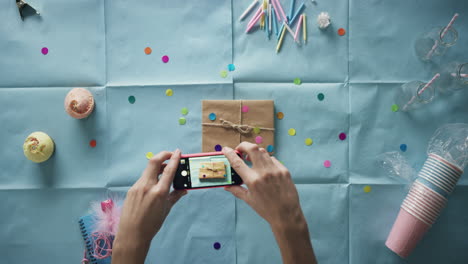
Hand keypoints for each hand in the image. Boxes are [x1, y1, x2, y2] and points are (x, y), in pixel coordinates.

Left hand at [112, 150, 186, 263]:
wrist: (132, 234)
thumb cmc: (152, 224)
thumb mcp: (166, 210)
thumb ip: (175, 196)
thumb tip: (184, 189)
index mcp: (159, 192)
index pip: (169, 170)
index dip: (174, 159)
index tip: (178, 152)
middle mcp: (147, 186)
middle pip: (154, 162)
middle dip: (163, 155)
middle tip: (171, 155)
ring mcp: (137, 187)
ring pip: (148, 170)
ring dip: (158, 167)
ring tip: (165, 170)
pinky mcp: (131, 190)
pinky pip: (143, 179)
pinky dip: (151, 177)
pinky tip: (154, 184)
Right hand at [223, 143, 316, 263]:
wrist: (287, 214)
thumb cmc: (266, 209)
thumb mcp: (249, 200)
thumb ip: (237, 190)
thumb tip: (226, 186)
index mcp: (252, 180)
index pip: (238, 162)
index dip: (230, 154)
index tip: (225, 149)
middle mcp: (264, 172)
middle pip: (252, 149)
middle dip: (244, 146)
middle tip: (240, 150)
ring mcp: (275, 170)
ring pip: (263, 152)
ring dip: (255, 153)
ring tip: (251, 159)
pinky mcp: (284, 170)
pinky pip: (273, 160)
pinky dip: (266, 160)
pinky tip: (265, 167)